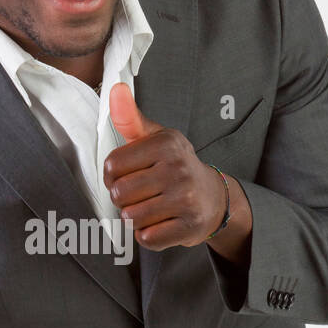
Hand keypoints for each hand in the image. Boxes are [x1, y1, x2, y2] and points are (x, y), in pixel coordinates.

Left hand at [103, 83, 249, 255]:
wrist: (214, 198)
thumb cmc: (175, 167)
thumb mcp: (155, 139)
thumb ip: (130, 118)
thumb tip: (116, 89)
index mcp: (166, 144)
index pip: (112, 166)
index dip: (113, 176)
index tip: (129, 175)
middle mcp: (178, 169)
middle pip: (120, 194)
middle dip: (124, 199)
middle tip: (142, 194)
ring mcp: (186, 199)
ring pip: (132, 218)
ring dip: (136, 218)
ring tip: (152, 208)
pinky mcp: (190, 226)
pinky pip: (148, 238)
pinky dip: (148, 235)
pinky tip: (161, 223)